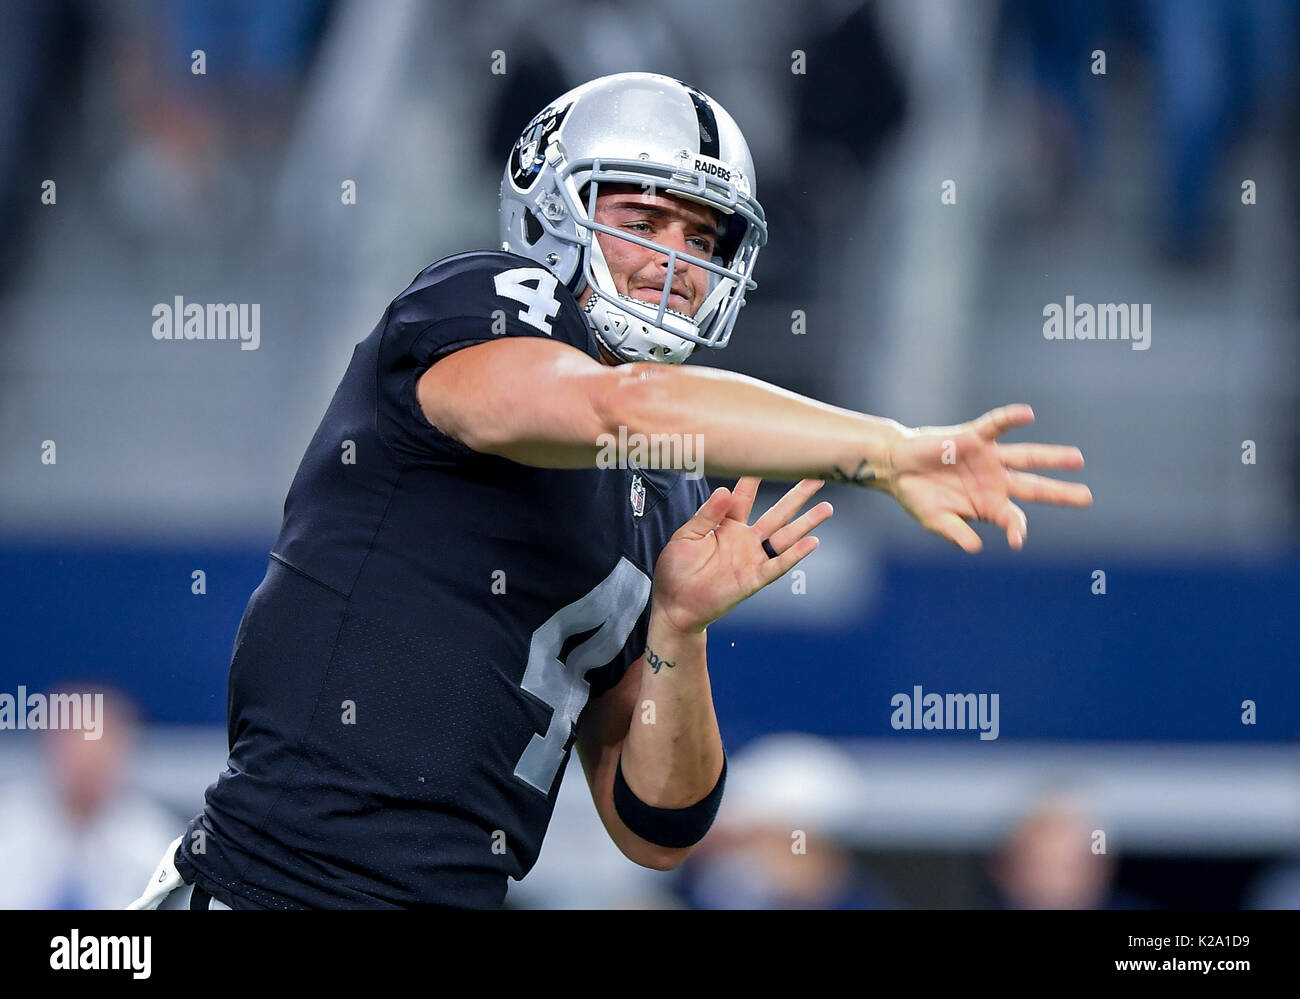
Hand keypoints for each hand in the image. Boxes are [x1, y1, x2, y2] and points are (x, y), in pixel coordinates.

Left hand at [652, 478, 832, 633]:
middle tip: (815, 477)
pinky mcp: (753, 579)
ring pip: (784, 536)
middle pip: (776, 513)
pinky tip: (811, 542)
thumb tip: (724, 490)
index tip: (769, 457)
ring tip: (826, 507)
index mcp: (726, 525)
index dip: (755, 478)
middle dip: (796, 496)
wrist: (675, 605)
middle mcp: (744, 539)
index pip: (745, 496)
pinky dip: (795, 554)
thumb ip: (707, 515)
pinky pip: (778, 565)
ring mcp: (751, 558)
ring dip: (806, 523)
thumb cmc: (677, 570)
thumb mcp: (686, 536)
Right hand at [885, 404, 1091, 551]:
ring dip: (1052, 457)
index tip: (1016, 541)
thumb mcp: (936, 520)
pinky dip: (1011, 419)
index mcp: (989, 504)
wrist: (896, 468)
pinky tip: (1028, 415)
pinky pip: (997, 425)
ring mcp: (988, 458)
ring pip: (1026, 456)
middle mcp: (995, 480)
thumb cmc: (917, 496)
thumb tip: (975, 548)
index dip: (1017, 529)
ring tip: (1078, 459)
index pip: (1014, 518)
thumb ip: (956, 533)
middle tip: (1087, 497)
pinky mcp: (974, 437)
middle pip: (1035, 486)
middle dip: (1061, 493)